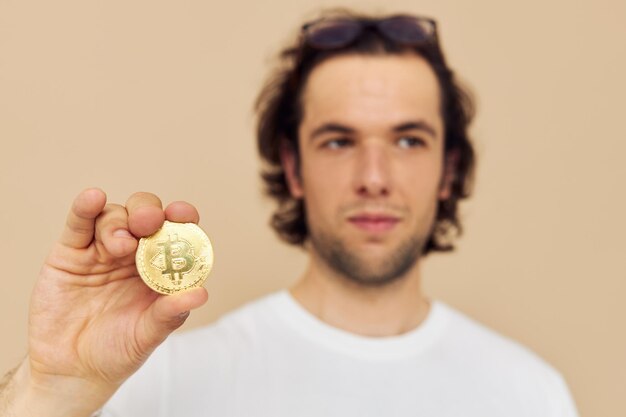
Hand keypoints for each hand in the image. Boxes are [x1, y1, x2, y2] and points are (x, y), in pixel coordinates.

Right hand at [27, 189, 207, 398]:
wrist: (71, 370)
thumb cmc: (117, 351)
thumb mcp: (147, 336)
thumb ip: (170, 314)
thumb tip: (201, 294)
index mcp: (160, 268)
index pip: (175, 234)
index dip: (182, 219)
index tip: (185, 215)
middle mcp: (134, 254)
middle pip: (145, 216)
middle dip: (148, 212)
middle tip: (149, 222)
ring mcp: (101, 251)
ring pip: (113, 217)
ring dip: (119, 222)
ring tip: (119, 244)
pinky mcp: (70, 253)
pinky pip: (78, 224)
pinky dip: (85, 208)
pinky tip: (93, 198)